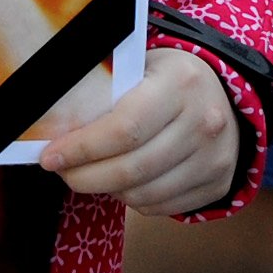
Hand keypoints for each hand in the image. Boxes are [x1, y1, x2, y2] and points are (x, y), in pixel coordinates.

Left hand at [39, 48, 238, 215]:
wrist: (222, 95)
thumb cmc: (165, 79)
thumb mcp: (138, 66)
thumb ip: (104, 89)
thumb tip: (55, 124)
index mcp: (179, 83)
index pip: (123, 128)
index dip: (82, 148)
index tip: (50, 156)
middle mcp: (204, 122)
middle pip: (132, 168)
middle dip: (85, 176)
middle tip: (62, 171)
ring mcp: (215, 158)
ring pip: (144, 193)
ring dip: (106, 190)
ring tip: (88, 175)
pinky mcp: (218, 184)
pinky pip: (161, 206)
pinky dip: (132, 200)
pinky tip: (119, 183)